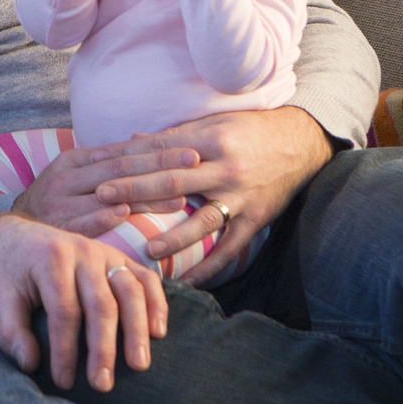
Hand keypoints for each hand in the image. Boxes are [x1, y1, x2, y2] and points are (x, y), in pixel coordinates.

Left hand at [0, 216, 166, 392]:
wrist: (21, 237)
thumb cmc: (13, 274)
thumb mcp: (3, 298)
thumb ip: (11, 331)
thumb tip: (29, 365)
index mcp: (51, 260)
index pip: (64, 311)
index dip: (65, 349)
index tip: (64, 382)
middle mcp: (82, 252)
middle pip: (101, 304)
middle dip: (103, 348)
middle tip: (103, 385)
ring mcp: (106, 253)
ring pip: (130, 291)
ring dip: (137, 330)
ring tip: (139, 366)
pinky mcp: (121, 257)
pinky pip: (146, 278)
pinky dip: (156, 304)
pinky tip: (158, 333)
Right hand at [11, 140, 207, 237]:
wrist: (11, 234)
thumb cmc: (55, 204)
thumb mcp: (75, 177)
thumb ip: (107, 166)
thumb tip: (148, 146)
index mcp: (77, 160)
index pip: (124, 151)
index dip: (158, 149)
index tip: (192, 149)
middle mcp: (69, 176)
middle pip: (121, 168)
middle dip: (160, 165)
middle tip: (193, 163)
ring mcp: (61, 201)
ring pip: (107, 194)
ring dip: (143, 195)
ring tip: (177, 198)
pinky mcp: (55, 226)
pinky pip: (80, 221)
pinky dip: (101, 217)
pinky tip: (122, 215)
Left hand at [95, 107, 332, 285]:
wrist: (301, 142)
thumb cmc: (251, 130)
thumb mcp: (214, 123)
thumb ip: (175, 135)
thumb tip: (132, 141)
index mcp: (211, 141)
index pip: (163, 154)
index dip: (131, 163)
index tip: (101, 174)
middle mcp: (226, 169)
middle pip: (174, 182)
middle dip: (136, 192)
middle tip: (104, 200)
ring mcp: (242, 198)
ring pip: (203, 221)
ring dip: (173, 238)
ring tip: (146, 249)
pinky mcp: (256, 219)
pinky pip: (231, 248)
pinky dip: (211, 266)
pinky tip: (189, 280)